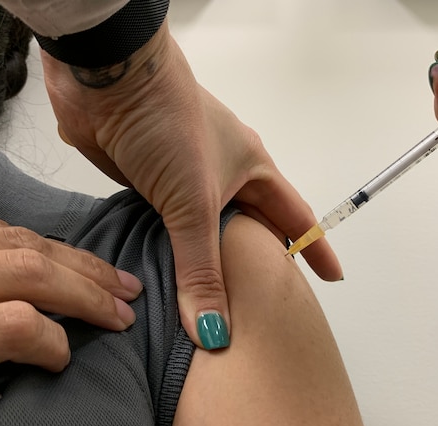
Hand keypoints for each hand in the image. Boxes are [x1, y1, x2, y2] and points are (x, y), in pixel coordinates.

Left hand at [40, 22, 342, 349]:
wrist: (105, 80)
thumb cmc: (169, 124)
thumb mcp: (195, 203)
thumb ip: (202, 270)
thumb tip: (214, 333)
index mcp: (253, 170)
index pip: (295, 217)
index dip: (314, 248)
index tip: (331, 278)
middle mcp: (223, 176)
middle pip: (249, 230)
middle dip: (258, 264)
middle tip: (267, 305)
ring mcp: (183, 181)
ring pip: (202, 234)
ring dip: (207, 265)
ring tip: (216, 306)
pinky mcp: (146, 186)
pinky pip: (164, 231)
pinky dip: (167, 256)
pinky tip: (165, 284)